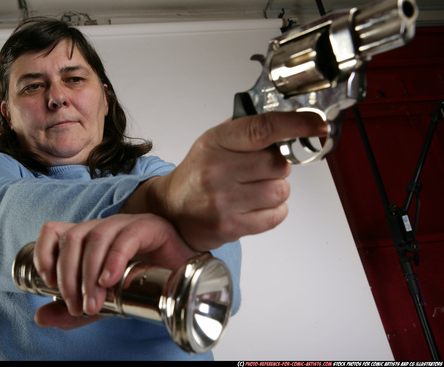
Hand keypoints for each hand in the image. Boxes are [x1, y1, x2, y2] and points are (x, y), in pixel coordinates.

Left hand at [32, 213, 196, 329]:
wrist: (185, 281)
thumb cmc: (143, 285)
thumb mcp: (102, 302)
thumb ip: (72, 309)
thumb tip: (40, 316)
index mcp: (89, 238)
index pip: (54, 231)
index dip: (45, 254)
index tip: (48, 282)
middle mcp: (104, 226)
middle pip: (72, 238)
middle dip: (68, 276)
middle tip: (77, 306)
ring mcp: (126, 224)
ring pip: (95, 237)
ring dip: (88, 273)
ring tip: (95, 302)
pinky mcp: (150, 227)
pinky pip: (126, 237)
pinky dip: (114, 260)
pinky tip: (111, 281)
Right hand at [122, 111, 325, 250]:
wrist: (171, 209)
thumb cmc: (197, 174)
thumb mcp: (214, 142)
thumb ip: (247, 129)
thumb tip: (289, 121)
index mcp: (216, 143)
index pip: (262, 129)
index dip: (296, 125)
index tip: (317, 124)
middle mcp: (218, 171)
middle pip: (279, 164)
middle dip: (278, 166)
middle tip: (260, 170)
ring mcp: (224, 201)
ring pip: (281, 190)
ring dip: (275, 189)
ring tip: (254, 190)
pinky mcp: (230, 226)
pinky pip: (277, 215)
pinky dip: (273, 210)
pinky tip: (254, 206)